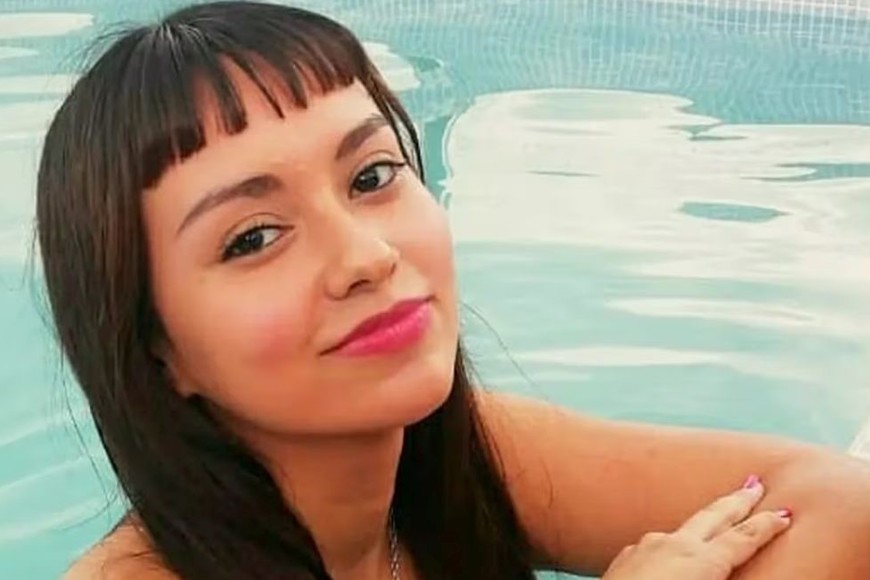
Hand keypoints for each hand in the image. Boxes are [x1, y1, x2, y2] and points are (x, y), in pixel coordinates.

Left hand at [603, 476, 790, 579]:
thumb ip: (724, 577)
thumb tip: (727, 571)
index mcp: (700, 560)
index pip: (743, 538)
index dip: (766, 526)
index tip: (784, 513)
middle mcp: (673, 544)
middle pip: (714, 516)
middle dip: (737, 500)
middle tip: (754, 483)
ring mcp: (646, 545)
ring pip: (682, 530)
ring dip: (703, 523)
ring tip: (717, 517)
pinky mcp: (626, 555)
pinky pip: (658, 546)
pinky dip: (673, 546)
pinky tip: (673, 552)